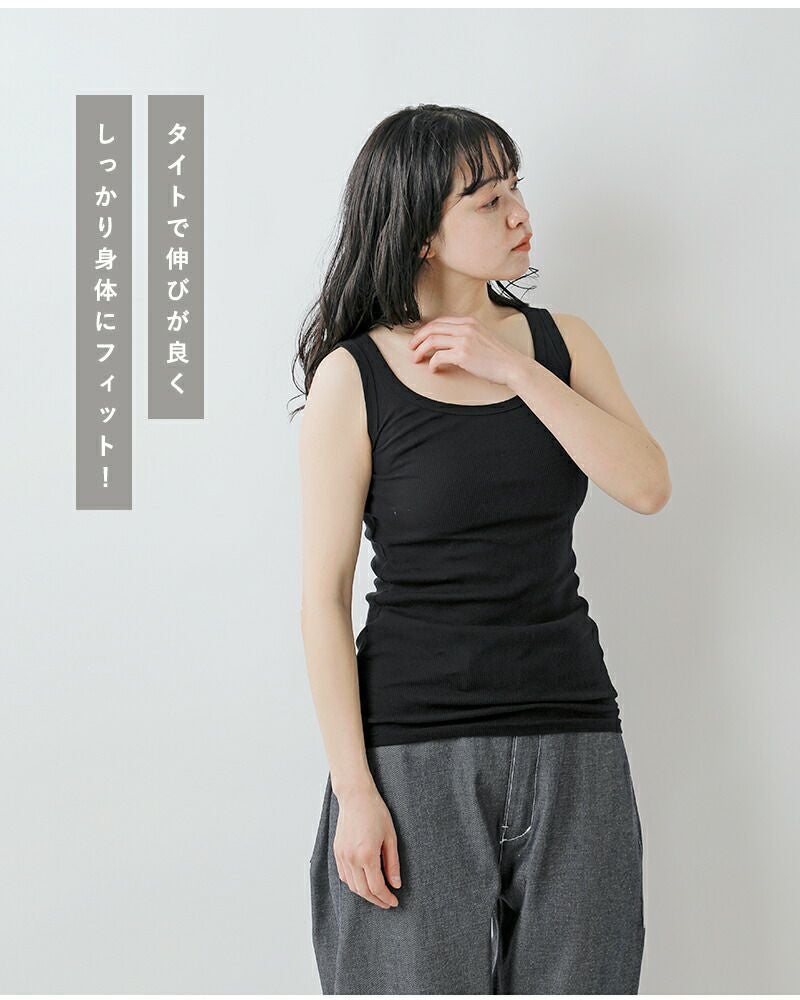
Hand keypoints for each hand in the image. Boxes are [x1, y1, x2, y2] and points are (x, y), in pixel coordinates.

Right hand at [334, 784, 401, 908]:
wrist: (356, 797)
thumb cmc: (376, 812)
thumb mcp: (390, 837)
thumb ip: (393, 863)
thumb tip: (396, 884)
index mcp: (367, 855)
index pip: (377, 887)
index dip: (386, 898)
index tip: (394, 902)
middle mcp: (352, 858)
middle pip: (363, 891)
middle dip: (376, 900)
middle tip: (387, 902)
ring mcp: (342, 856)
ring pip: (352, 886)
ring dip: (364, 894)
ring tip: (377, 894)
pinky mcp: (337, 852)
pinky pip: (344, 875)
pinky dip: (353, 883)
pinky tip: (363, 882)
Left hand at [407, 315, 531, 389]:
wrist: (512, 366)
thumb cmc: (499, 357)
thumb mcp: (483, 337)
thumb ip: (467, 335)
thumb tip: (450, 344)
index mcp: (470, 321)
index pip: (441, 321)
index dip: (426, 329)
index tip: (419, 338)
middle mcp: (466, 327)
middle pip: (432, 328)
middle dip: (418, 338)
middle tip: (412, 348)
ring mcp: (464, 340)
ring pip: (432, 341)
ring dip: (420, 350)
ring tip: (417, 359)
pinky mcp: (463, 354)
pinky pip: (438, 357)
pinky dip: (432, 363)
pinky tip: (433, 369)